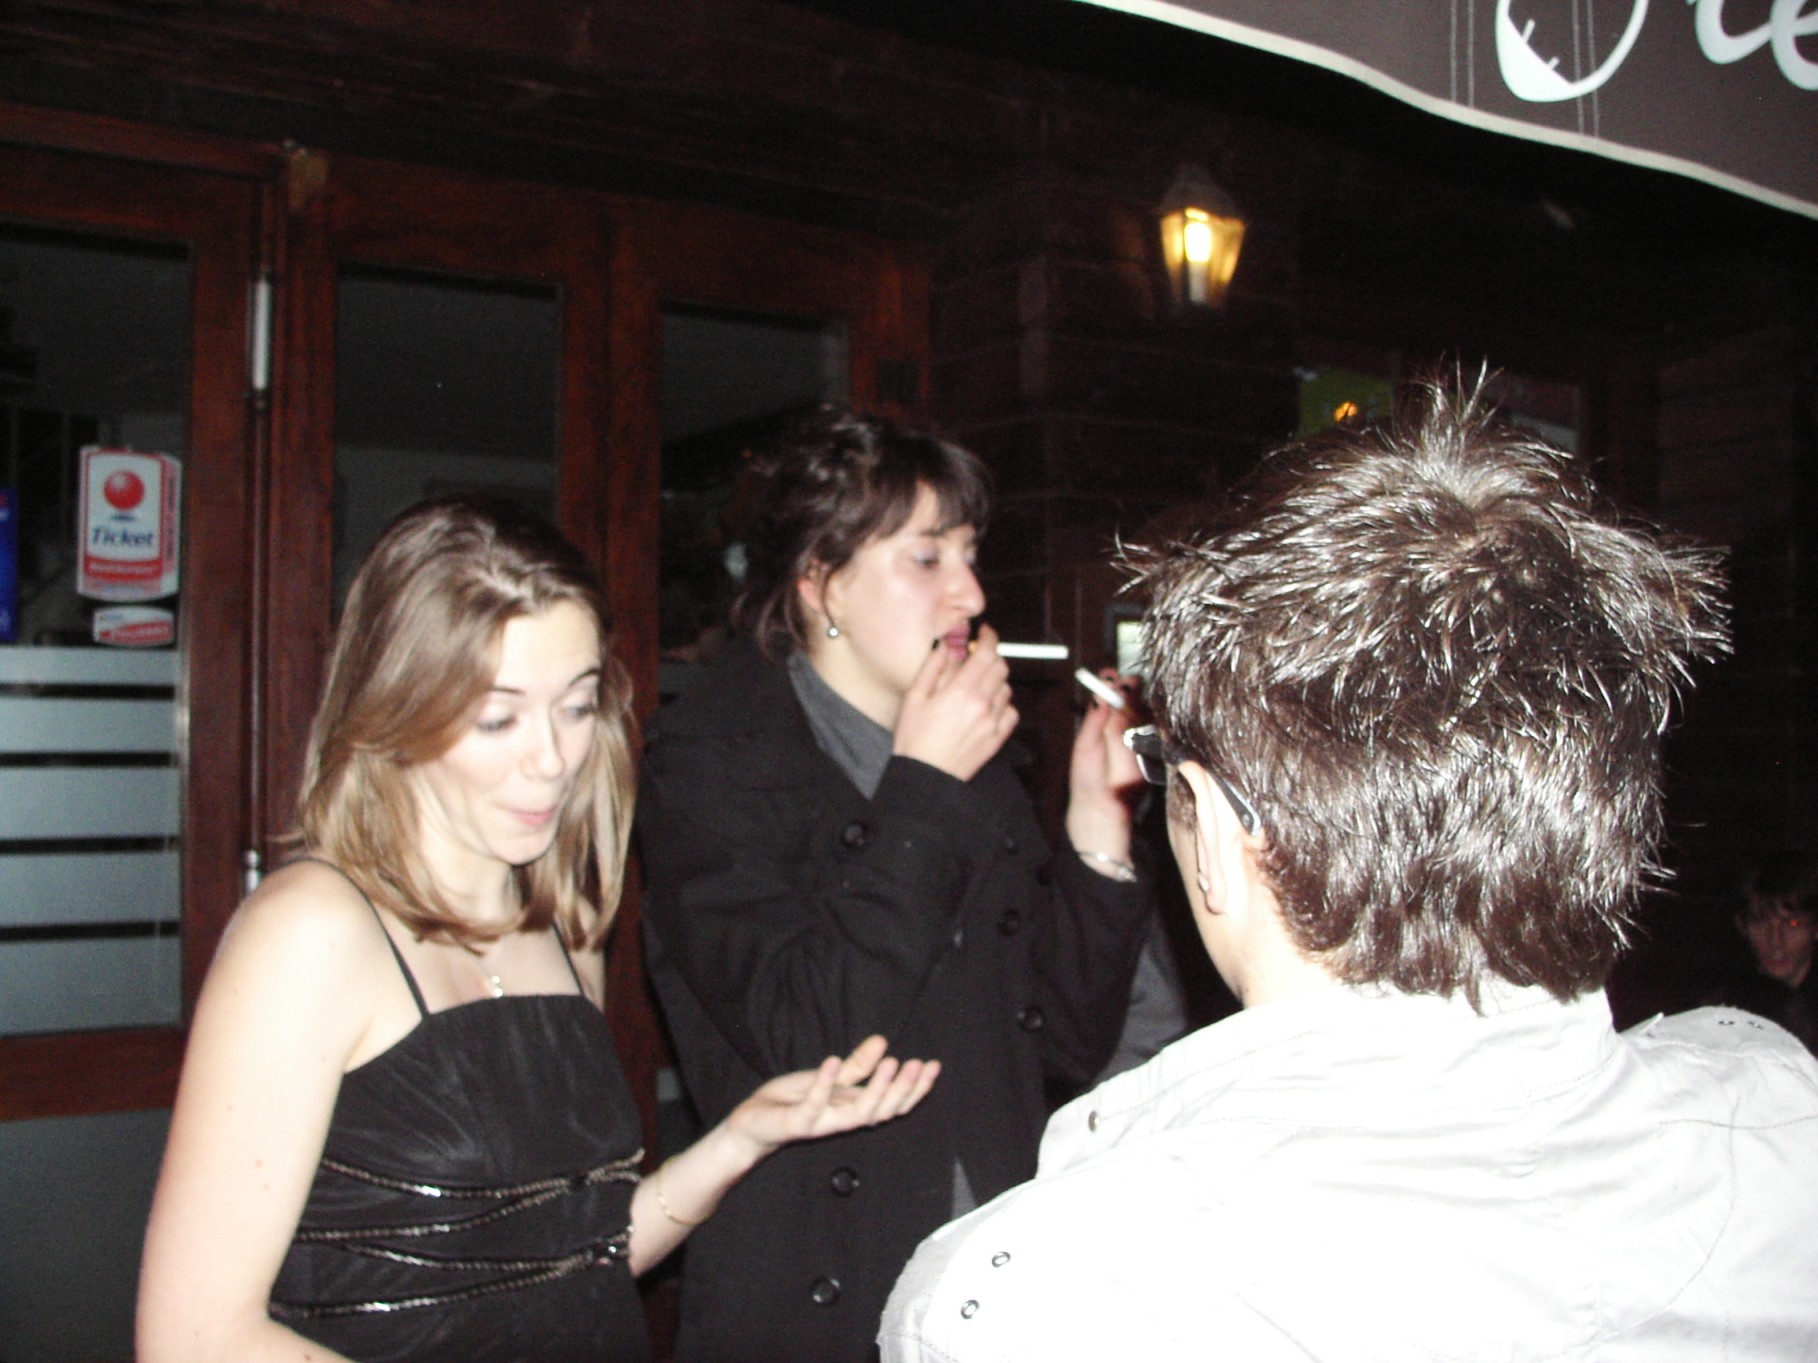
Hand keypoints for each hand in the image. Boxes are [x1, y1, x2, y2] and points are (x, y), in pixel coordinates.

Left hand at [725, 1035, 939, 1158]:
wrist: (754, 1123)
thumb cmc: (792, 1101)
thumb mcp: (829, 1077)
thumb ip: (856, 1066)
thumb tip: (882, 1042)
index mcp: (853, 1108)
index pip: (893, 1104)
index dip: (915, 1088)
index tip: (933, 1065)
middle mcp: (843, 1119)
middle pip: (883, 1111)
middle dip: (904, 1089)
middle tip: (918, 1064)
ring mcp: (822, 1122)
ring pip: (858, 1115)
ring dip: (876, 1089)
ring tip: (891, 1063)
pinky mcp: (797, 1122)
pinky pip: (813, 1106)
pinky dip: (824, 1084)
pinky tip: (833, 1060)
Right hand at [892, 623, 1017, 781]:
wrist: (925, 776)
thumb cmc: (915, 738)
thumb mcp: (914, 697)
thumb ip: (933, 667)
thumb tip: (946, 646)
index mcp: (961, 691)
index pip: (986, 653)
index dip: (989, 638)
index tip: (985, 632)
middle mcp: (982, 704)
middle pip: (1001, 667)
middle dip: (991, 656)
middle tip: (977, 658)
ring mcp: (992, 722)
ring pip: (1007, 688)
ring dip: (995, 680)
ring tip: (977, 685)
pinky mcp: (997, 739)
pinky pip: (1011, 712)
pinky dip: (1003, 704)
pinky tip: (987, 706)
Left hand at [1065, 671, 1142, 869]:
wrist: (1103, 807)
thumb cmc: (1088, 777)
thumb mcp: (1086, 746)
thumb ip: (1095, 720)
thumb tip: (1100, 694)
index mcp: (1105, 722)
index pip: (1111, 695)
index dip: (1111, 682)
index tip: (1110, 675)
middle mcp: (1124, 725)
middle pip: (1132, 697)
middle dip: (1129, 687)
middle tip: (1126, 682)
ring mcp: (1140, 736)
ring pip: (1146, 710)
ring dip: (1141, 700)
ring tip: (1133, 694)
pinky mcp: (1154, 749)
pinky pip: (1158, 729)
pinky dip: (1155, 719)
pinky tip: (1148, 713)